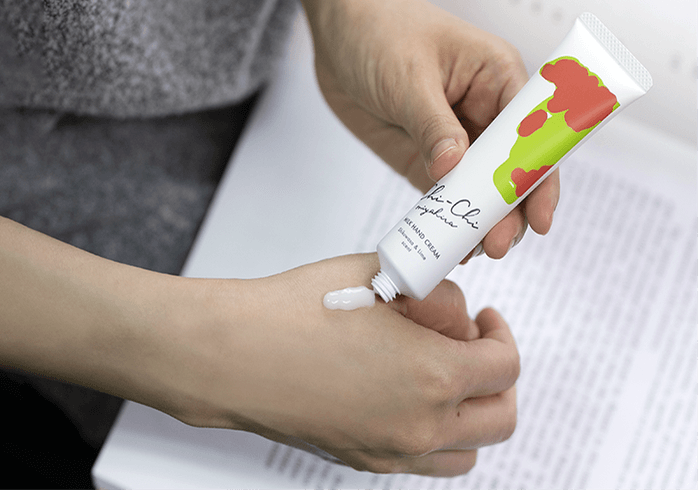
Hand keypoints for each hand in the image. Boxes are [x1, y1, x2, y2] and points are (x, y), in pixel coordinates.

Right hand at [162, 254, 518, 476]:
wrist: (233, 354)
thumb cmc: (295, 310)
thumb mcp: (378, 277)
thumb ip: (434, 293)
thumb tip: (458, 312)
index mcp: (433, 376)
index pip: (505, 366)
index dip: (502, 334)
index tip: (487, 320)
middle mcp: (420, 426)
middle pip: (500, 417)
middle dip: (498, 378)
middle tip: (473, 347)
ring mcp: (392, 452)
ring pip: (469, 451)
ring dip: (471, 413)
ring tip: (443, 377)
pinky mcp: (364, 462)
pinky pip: (426, 462)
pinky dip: (436, 434)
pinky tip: (407, 396)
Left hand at [299, 0, 559, 258]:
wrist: (338, 30)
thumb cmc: (380, 30)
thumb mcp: (409, 77)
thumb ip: (433, 125)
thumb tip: (452, 168)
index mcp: (497, 80)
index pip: (533, 134)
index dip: (539, 177)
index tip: (538, 215)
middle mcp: (484, 113)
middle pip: (511, 170)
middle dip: (508, 210)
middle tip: (496, 245)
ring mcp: (456, 139)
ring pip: (478, 189)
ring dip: (478, 220)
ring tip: (472, 251)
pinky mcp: (427, 157)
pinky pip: (443, 194)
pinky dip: (447, 218)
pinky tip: (449, 240)